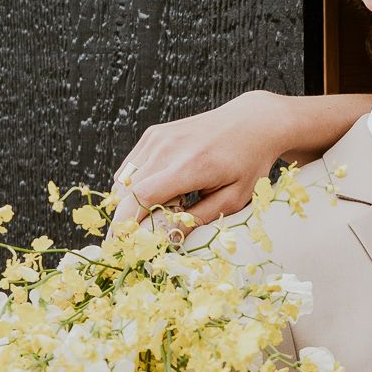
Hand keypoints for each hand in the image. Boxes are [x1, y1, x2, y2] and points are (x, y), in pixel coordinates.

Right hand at [109, 89, 300, 225]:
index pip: (142, 197)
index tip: (120, 248)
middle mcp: (167, 148)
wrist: (251, 123)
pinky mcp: (153, 135)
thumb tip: (167, 241)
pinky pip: (130, 167)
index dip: (126, 225)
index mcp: (190, 165)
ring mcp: (157, 138)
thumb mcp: (233, 199)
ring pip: (124, 180)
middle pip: (126, 191)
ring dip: (128, 204)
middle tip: (128, 244)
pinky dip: (133, 187)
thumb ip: (199, 220)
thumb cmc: (248, 165)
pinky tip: (157, 195)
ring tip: (155, 215)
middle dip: (122, 221)